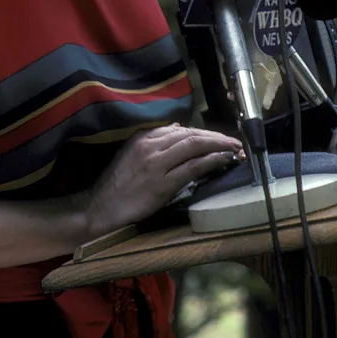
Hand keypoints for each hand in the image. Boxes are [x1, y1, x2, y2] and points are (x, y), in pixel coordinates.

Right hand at [84, 124, 243, 236]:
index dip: (202, 132)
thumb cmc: (118, 185)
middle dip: (215, 136)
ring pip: (194, 146)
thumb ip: (154, 142)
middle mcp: (150, 146)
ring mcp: (156, 164)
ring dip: (219, 145)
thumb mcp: (131, 154)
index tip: (218, 137)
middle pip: (190, 134)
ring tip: (235, 148)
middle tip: (234, 141)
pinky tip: (224, 160)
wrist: (102, 208)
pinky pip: (193, 167)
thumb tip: (177, 128)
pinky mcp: (162, 184)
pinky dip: (212, 160)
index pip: (180, 129)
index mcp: (142, 138)